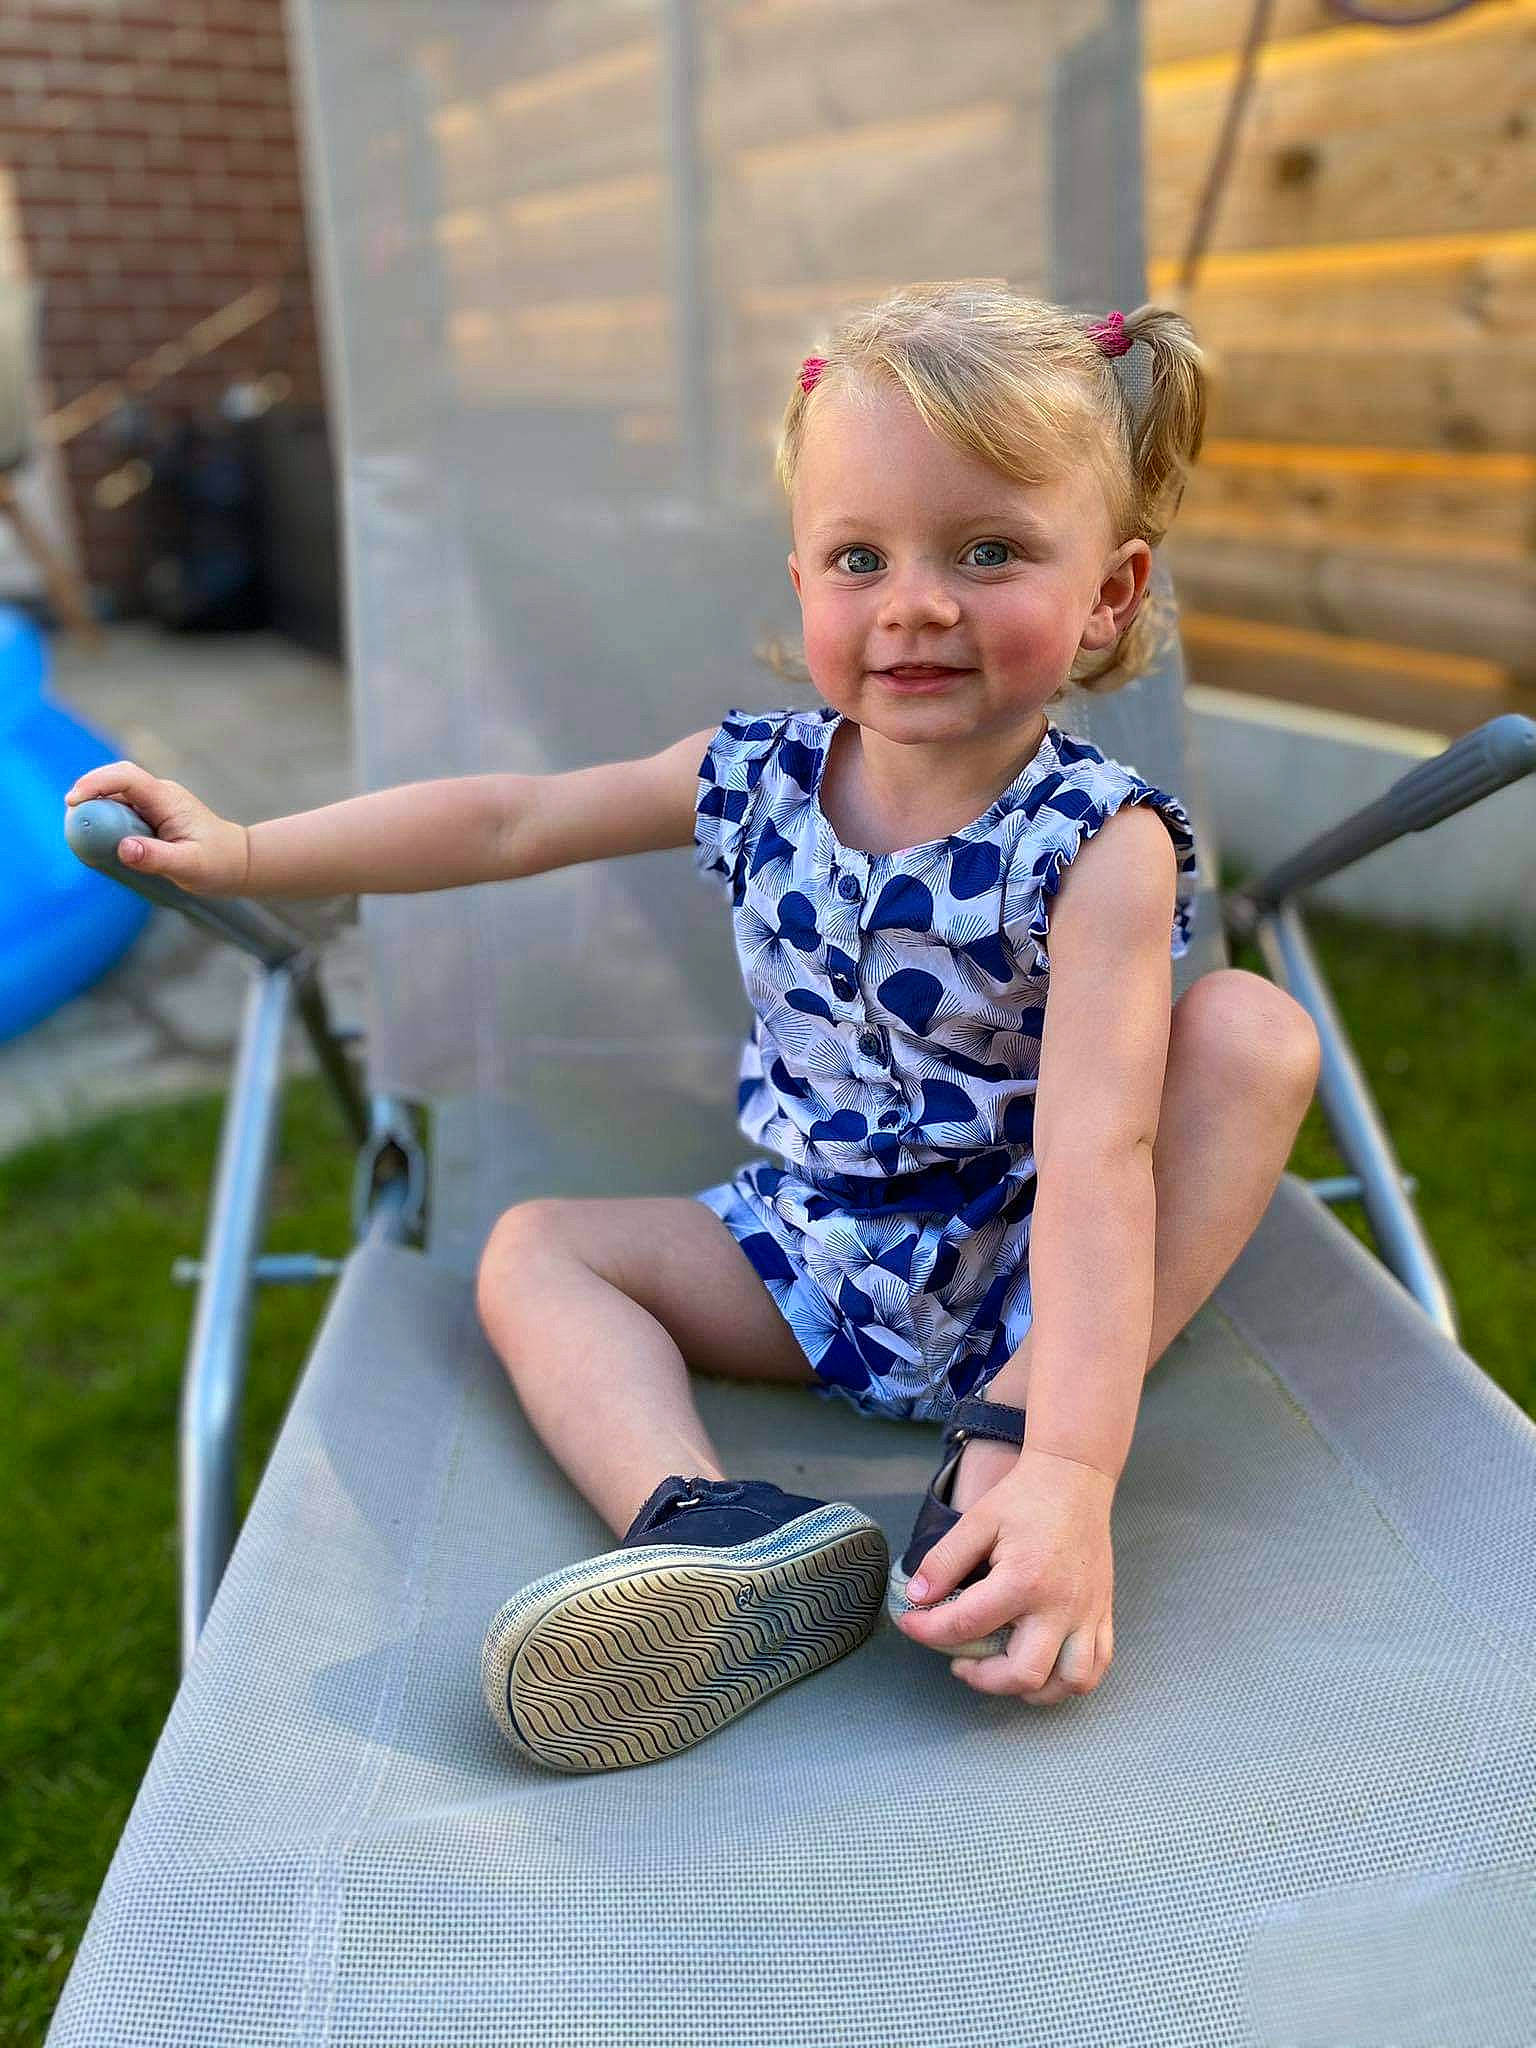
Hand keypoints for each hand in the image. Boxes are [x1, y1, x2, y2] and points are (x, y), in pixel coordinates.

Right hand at [65, 760, 249, 895]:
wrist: (239, 863)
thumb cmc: (219, 864)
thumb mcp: (190, 866)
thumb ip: (157, 858)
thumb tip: (124, 849)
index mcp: (167, 799)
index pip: (126, 777)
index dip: (96, 783)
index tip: (73, 801)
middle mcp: (160, 795)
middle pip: (115, 781)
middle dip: (88, 794)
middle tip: (71, 820)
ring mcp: (155, 804)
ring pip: (116, 796)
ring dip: (96, 809)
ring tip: (82, 834)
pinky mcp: (152, 815)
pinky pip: (122, 811)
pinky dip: (106, 821)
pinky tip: (100, 840)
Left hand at [896, 1445, 1115, 1702]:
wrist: (1076, 1476)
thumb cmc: (1025, 1497)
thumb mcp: (976, 1521)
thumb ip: (943, 1562)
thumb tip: (916, 1598)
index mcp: (1024, 1581)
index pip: (967, 1626)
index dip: (928, 1631)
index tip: (911, 1624)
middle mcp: (1060, 1606)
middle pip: (1023, 1675)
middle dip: (982, 1679)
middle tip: (960, 1661)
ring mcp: (1087, 1614)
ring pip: (1069, 1682)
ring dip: (1033, 1689)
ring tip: (1004, 1670)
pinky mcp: (1104, 1613)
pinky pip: (1097, 1665)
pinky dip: (1071, 1679)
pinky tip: (1045, 1667)